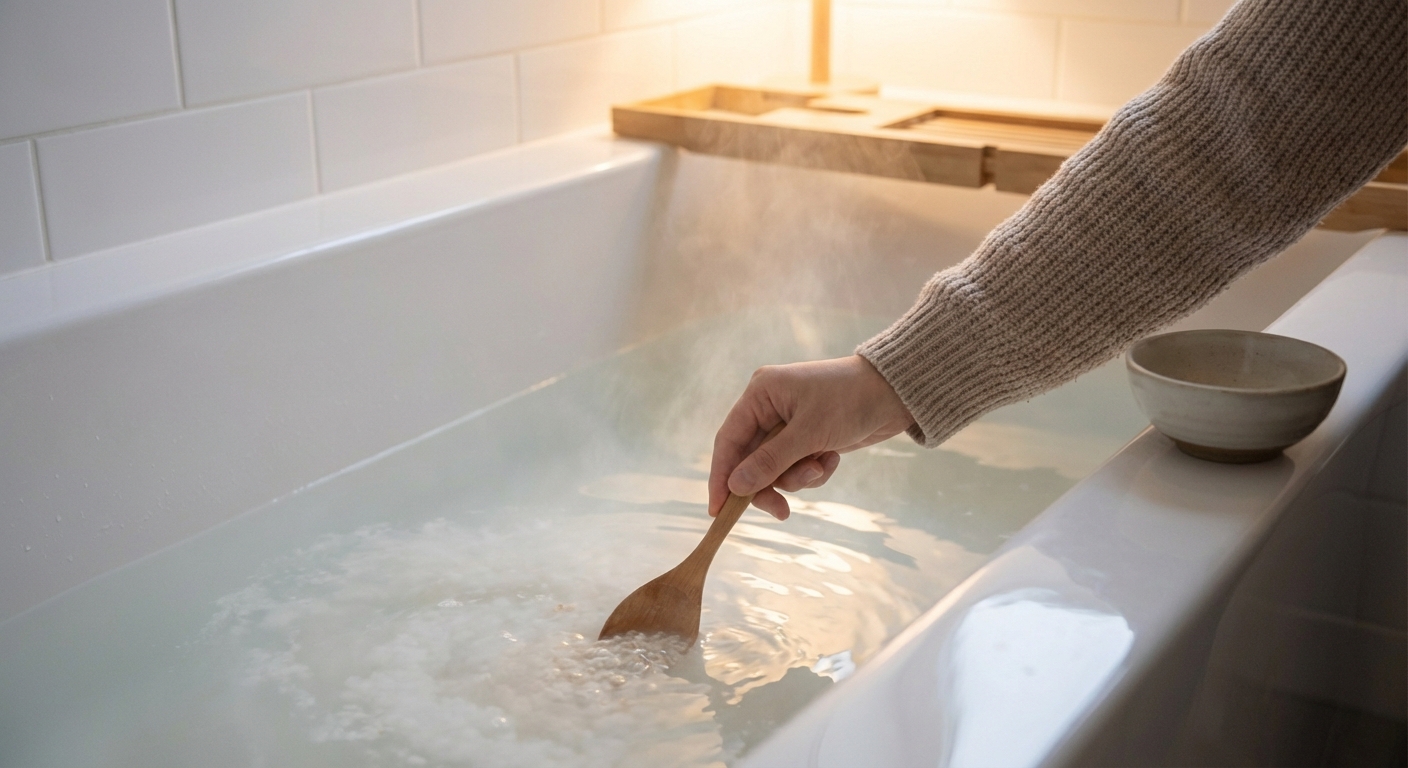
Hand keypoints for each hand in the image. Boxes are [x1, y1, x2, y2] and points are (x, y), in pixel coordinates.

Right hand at [708, 355, 914, 520]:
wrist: (896, 394)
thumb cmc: (850, 401)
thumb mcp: (809, 433)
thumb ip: (770, 461)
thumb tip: (736, 487)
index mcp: (760, 394)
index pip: (728, 440)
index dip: (721, 477)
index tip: (717, 511)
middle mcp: (768, 408)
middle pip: (750, 460)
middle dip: (770, 484)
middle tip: (782, 511)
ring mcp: (788, 424)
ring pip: (775, 469)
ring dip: (798, 477)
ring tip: (822, 466)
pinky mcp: (807, 437)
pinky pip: (797, 467)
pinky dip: (814, 470)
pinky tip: (833, 458)